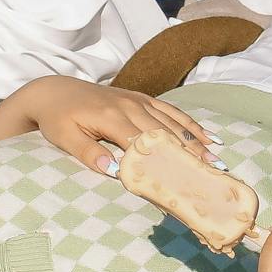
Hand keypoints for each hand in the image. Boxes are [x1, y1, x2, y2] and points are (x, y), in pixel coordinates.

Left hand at [16, 77, 211, 179]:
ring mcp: (138, 100)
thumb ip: (88, 153)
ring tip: (216, 158)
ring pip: (173, 122)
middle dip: (189, 153)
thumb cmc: (58, 119)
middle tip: (213, 173)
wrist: (54, 91)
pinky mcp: (141, 98)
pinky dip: (190, 123)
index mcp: (112, 117)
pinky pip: (170, 110)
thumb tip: (113, 171)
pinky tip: (207, 136)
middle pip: (166, 134)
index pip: (144, 145)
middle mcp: (130, 106)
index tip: (183, 180)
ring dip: (195, 140)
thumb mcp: (65, 138)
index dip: (164, 162)